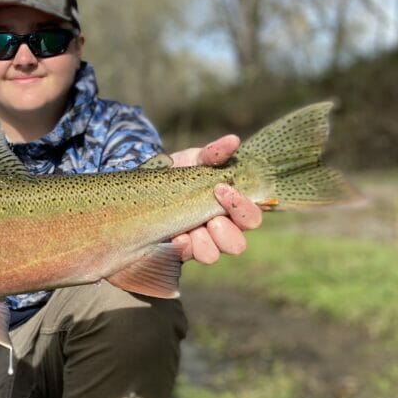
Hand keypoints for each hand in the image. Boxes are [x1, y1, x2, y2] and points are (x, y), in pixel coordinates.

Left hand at [169, 135, 262, 263]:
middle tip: (211, 219)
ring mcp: (200, 242)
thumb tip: (233, 140)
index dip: (243, 208)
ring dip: (204, 242)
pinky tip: (174, 236)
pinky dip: (182, 246)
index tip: (221, 189)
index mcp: (231, 209)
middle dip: (225, 232)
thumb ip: (213, 153)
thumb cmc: (179, 172)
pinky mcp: (179, 250)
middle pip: (237, 245)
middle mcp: (220, 229)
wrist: (145, 184)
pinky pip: (186, 256)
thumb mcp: (195, 160)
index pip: (251, 217)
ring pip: (214, 255)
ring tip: (191, 228)